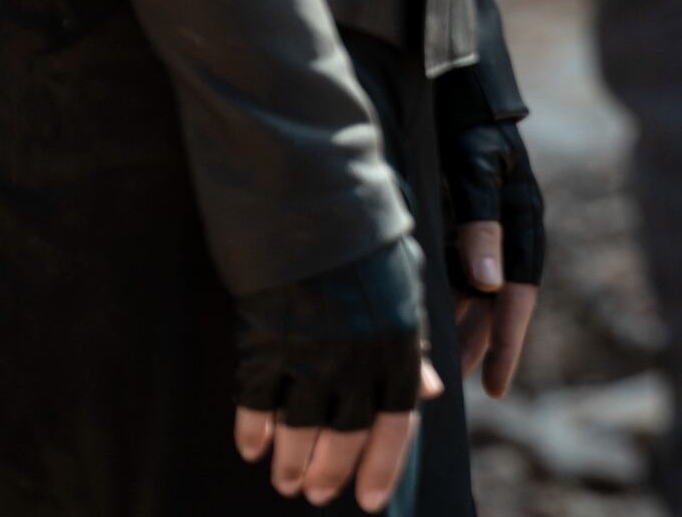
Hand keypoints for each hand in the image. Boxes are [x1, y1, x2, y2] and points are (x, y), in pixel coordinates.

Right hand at [229, 237, 438, 507]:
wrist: (310, 195)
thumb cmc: (366, 231)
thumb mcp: (406, 283)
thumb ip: (414, 343)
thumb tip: (430, 395)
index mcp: (399, 343)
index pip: (397, 424)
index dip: (382, 467)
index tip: (370, 501)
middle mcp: (355, 358)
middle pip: (346, 437)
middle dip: (332, 473)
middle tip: (318, 495)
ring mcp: (307, 355)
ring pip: (299, 431)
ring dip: (293, 463)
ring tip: (287, 483)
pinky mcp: (264, 343)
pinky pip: (255, 403)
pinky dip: (253, 431)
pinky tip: (251, 449)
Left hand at [440, 102, 544, 398]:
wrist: (450, 70)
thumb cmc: (466, 115)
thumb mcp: (476, 166)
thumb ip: (481, 222)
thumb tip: (489, 284)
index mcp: (521, 215)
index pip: (519, 292)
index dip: (509, 341)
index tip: (496, 388)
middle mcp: (505, 223)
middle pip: (495, 298)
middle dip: (478, 343)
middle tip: (451, 385)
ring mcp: (481, 218)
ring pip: (472, 286)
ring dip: (456, 322)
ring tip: (432, 362)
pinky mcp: (455, 209)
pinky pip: (452, 263)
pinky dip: (439, 292)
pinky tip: (419, 314)